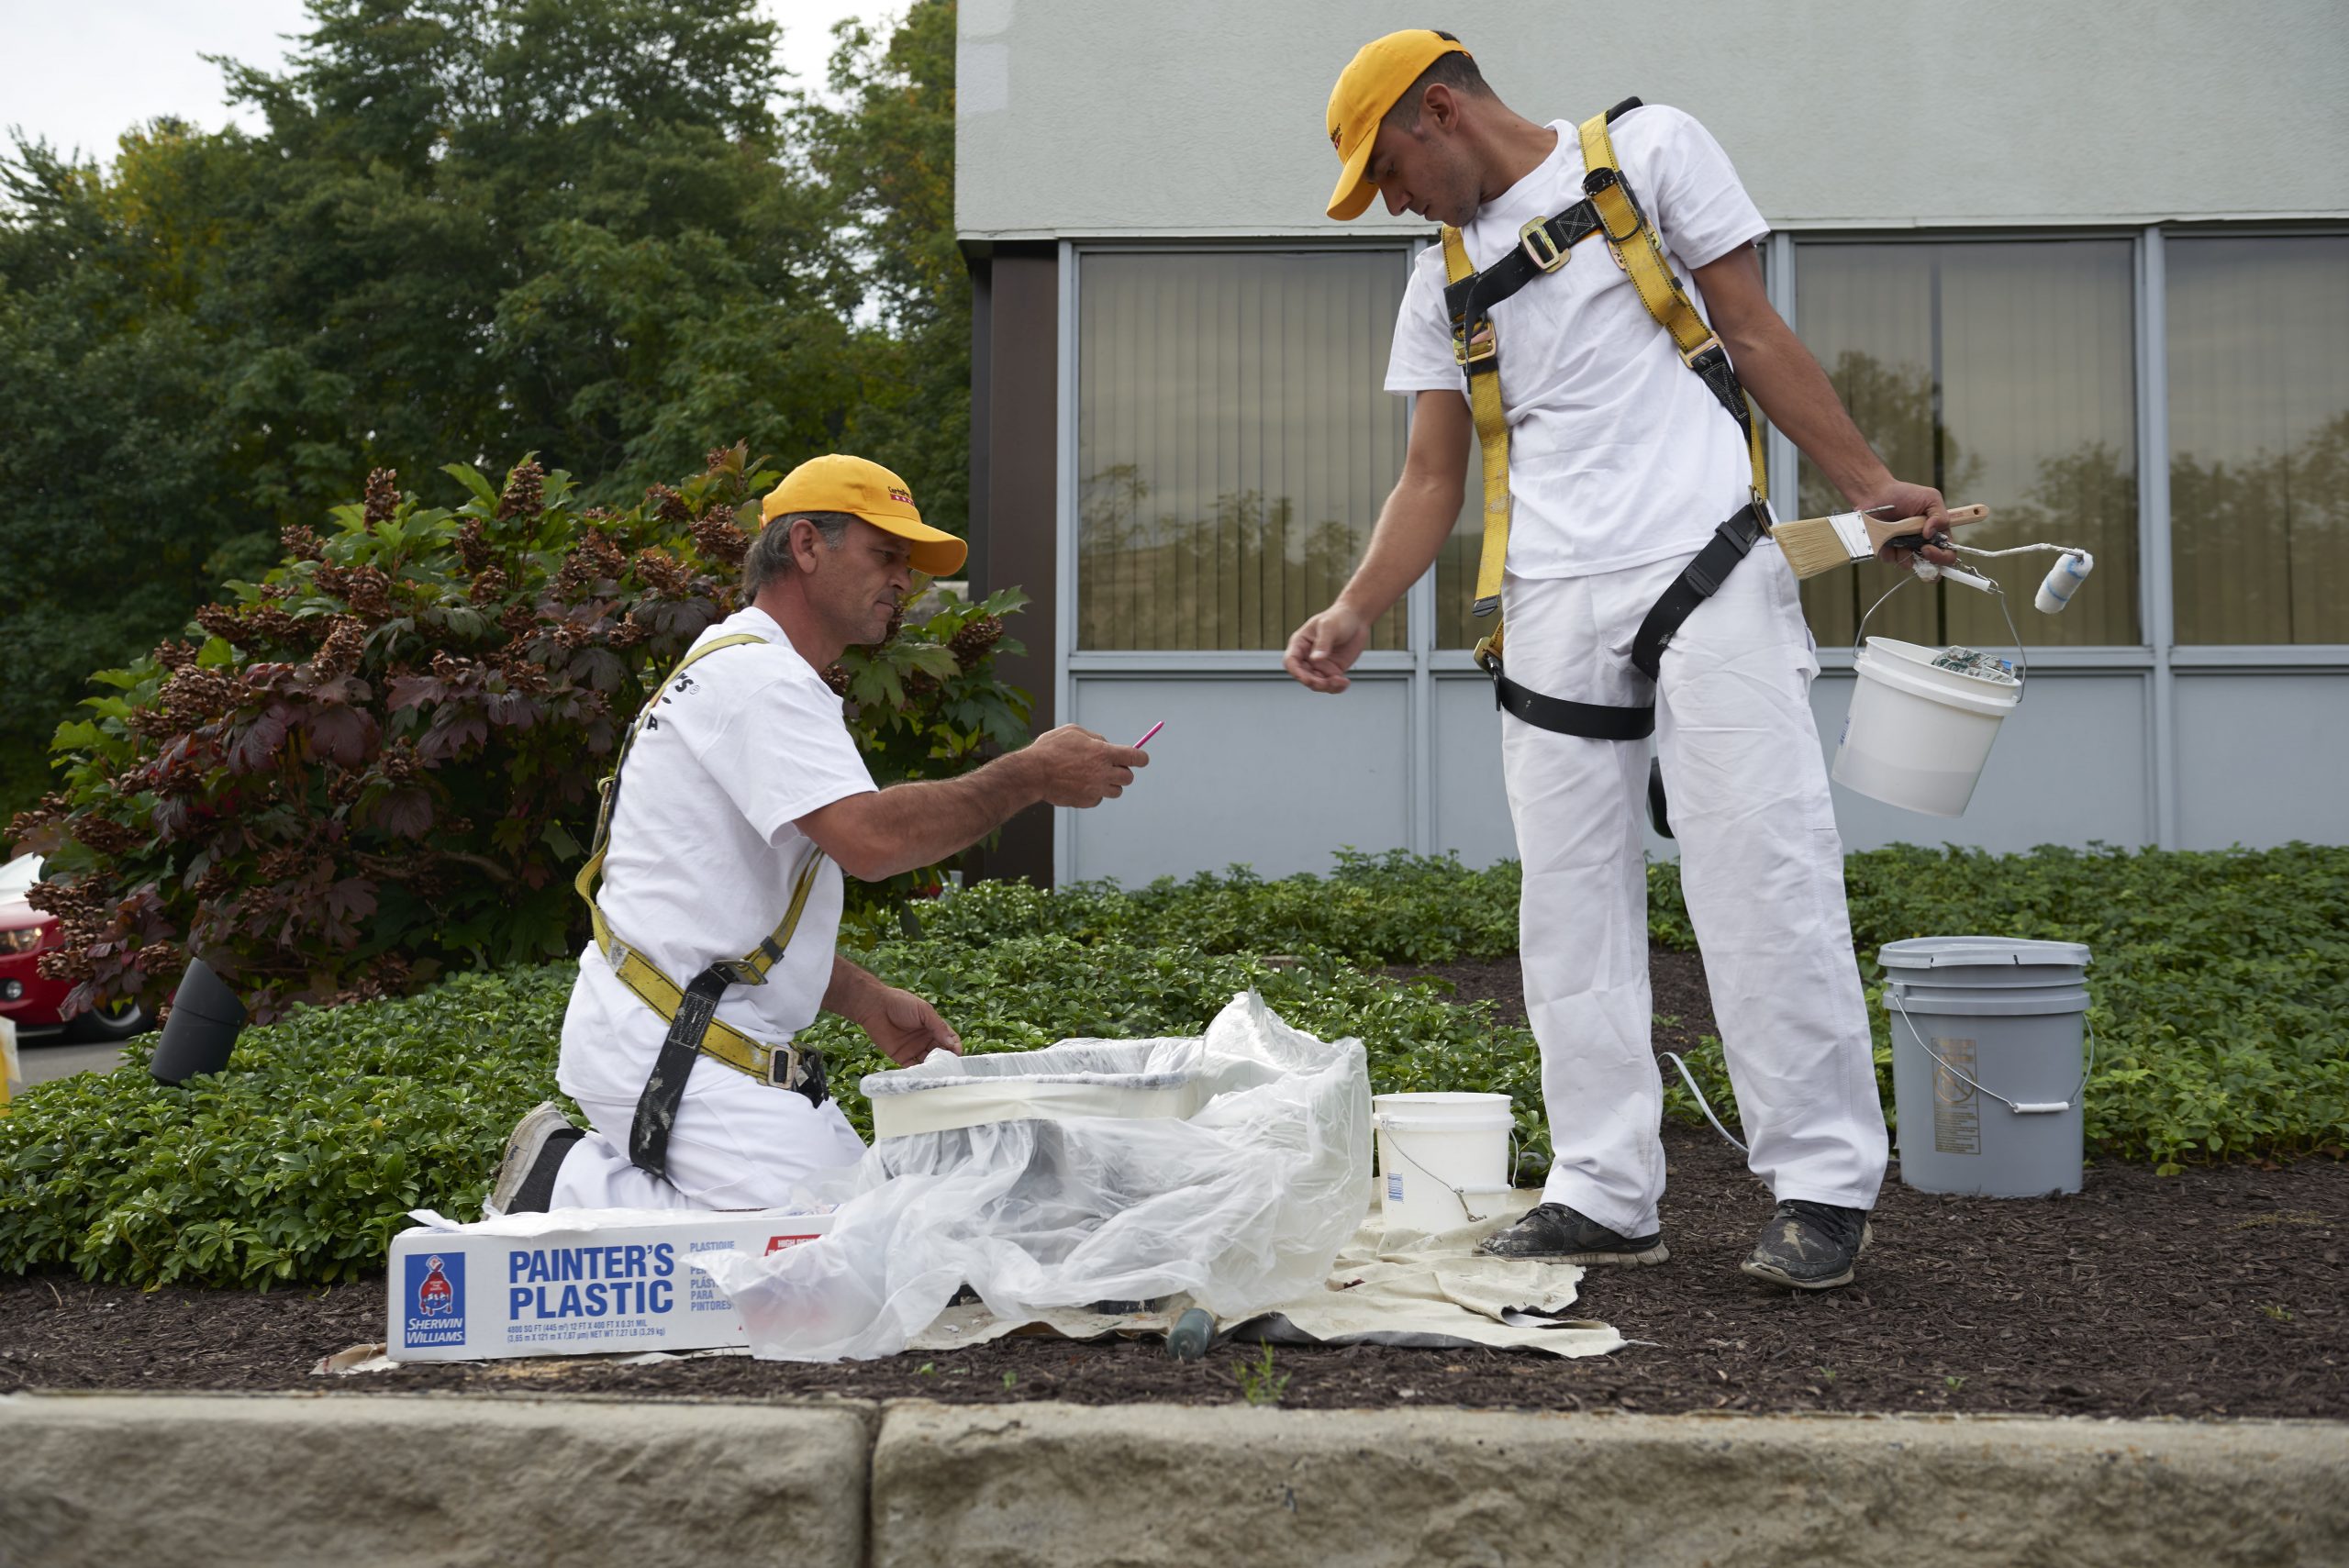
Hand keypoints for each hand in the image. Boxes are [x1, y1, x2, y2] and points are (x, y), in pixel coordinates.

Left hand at [861, 985, 960, 1066]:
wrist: (875, 1007)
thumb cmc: (901, 1004)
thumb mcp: (924, 1011)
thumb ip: (938, 1027)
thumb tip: (952, 1044)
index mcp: (933, 1027)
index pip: (949, 1039)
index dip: (955, 1046)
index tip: (957, 1053)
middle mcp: (925, 1039)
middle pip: (941, 1053)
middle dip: (946, 1060)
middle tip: (949, 1067)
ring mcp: (914, 1049)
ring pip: (928, 1062)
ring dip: (934, 1068)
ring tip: (938, 1073)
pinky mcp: (901, 1057)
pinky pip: (912, 1067)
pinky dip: (919, 1072)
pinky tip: (924, 1075)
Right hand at [1021, 724, 1144, 807]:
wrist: (1033, 773)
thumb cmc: (1051, 749)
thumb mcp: (1074, 732)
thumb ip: (1095, 738)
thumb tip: (1106, 745)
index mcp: (1103, 753)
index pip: (1135, 757)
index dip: (1141, 758)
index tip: (1141, 759)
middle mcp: (1103, 772)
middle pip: (1129, 777)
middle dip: (1122, 771)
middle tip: (1110, 767)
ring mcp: (1096, 789)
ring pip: (1116, 791)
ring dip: (1110, 784)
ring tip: (1093, 776)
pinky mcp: (1087, 801)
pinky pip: (1099, 799)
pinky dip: (1094, 793)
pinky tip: (1080, 785)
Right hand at [1283, 603, 1368, 692]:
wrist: (1356, 619)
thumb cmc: (1339, 617)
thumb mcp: (1329, 627)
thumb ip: (1322, 643)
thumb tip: (1315, 659)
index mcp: (1300, 644)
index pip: (1291, 661)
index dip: (1296, 672)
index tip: (1307, 679)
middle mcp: (1307, 657)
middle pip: (1303, 676)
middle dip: (1314, 682)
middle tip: (1327, 683)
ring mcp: (1320, 665)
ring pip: (1317, 684)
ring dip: (1327, 687)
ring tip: (1341, 680)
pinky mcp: (1332, 671)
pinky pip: (1331, 685)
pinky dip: (1337, 688)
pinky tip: (1346, 682)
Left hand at [1856, 480, 1957, 567]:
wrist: (1878, 493)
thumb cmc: (1905, 494)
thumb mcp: (1931, 499)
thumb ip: (1939, 516)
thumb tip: (1930, 535)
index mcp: (1936, 534)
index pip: (1948, 554)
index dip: (1941, 557)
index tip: (1927, 548)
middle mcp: (1922, 544)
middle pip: (1930, 566)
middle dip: (1924, 562)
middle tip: (1915, 550)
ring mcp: (1904, 548)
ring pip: (1908, 564)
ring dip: (1903, 552)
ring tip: (1895, 534)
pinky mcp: (1888, 550)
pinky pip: (1890, 559)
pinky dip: (1887, 549)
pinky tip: (1883, 536)